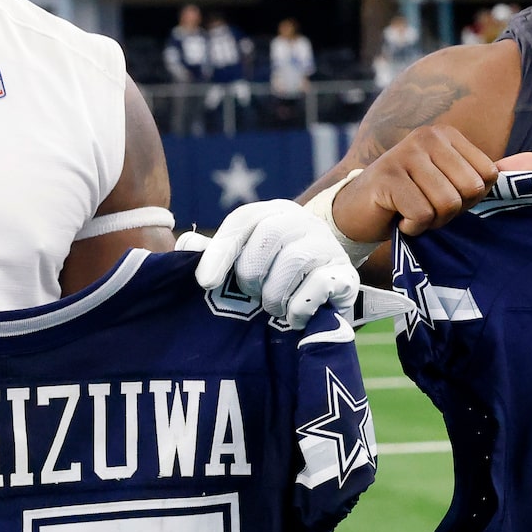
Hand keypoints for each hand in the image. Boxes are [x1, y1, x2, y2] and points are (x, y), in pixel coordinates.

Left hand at [181, 200, 358, 325]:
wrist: (325, 296)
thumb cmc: (274, 280)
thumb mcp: (244, 263)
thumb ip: (215, 254)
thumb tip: (187, 244)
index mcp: (273, 213)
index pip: (243, 220)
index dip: (221, 251)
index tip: (206, 283)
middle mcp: (303, 222)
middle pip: (269, 236)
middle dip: (251, 274)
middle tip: (252, 296)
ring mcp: (327, 246)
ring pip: (294, 260)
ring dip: (275, 295)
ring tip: (273, 309)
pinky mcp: (345, 274)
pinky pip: (318, 285)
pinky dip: (298, 307)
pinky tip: (294, 318)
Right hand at [329, 127, 531, 243]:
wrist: (360, 211)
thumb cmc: (413, 197)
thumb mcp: (456, 185)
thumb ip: (495, 173)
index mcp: (449, 136)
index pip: (488, 176)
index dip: (471, 199)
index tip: (445, 197)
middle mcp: (428, 136)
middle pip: (470, 190)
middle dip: (452, 211)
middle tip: (427, 208)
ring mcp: (405, 154)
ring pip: (447, 203)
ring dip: (432, 221)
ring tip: (413, 212)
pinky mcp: (387, 177)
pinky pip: (422, 214)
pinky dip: (413, 227)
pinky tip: (398, 218)